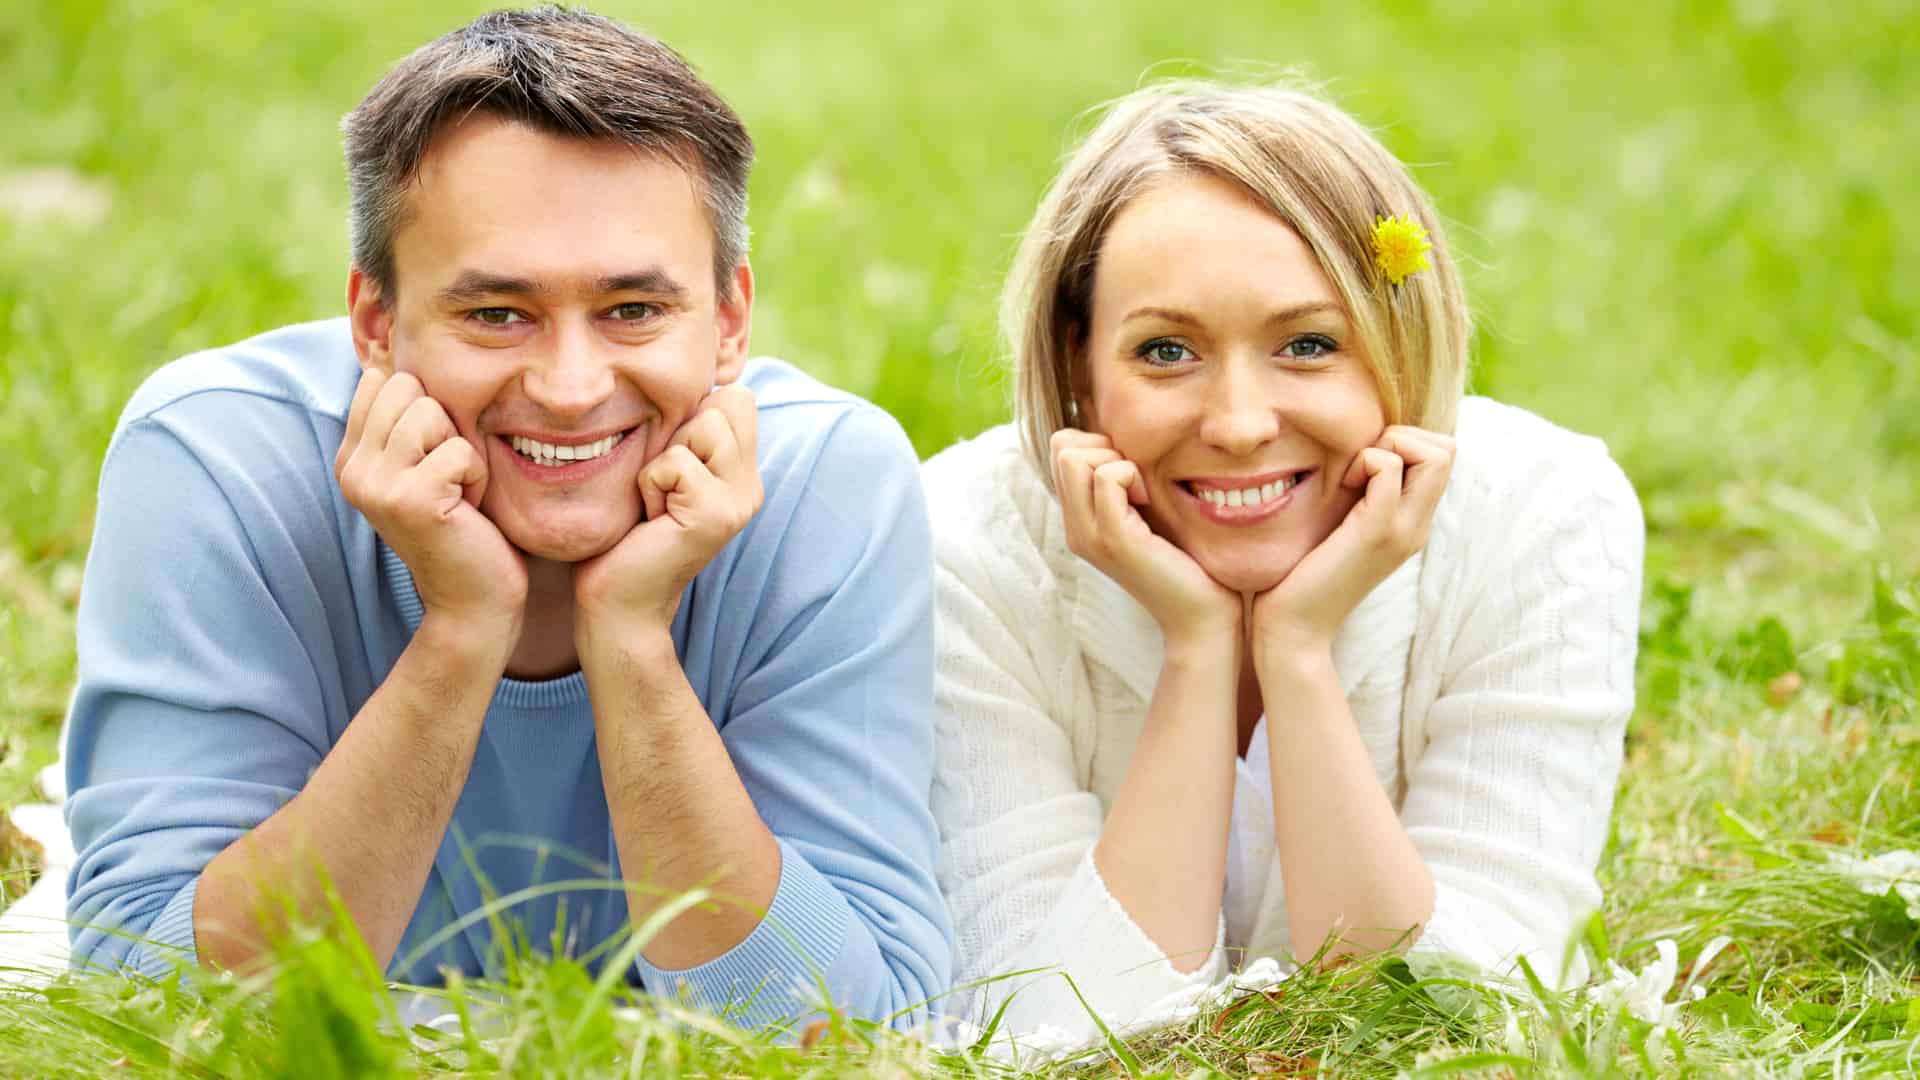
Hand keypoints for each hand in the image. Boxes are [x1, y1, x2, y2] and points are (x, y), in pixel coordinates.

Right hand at [335, 369, 526, 632]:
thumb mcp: (428, 465)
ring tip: (458, 492)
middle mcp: (353, 469)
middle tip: (450, 478)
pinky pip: (459, 450)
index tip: (435, 458)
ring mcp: (376, 485)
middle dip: (446, 426)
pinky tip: (469, 511)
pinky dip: (478, 477)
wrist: (474, 603)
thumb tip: (394, 348)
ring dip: (463, 451)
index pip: (385, 378)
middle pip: (409, 387)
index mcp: (352, 456)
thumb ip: (408, 418)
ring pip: (432, 413)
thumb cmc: (466, 527)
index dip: (428, 407)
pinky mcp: (410, 500)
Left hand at [573, 385, 762, 642]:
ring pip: (705, 425)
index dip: (693, 415)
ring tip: (656, 500)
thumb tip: (702, 379)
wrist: (617, 602)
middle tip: (661, 487)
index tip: (670, 467)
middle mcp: (751, 486)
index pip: (738, 398)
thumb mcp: (662, 469)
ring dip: (663, 458)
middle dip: (678, 434)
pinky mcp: (717, 515)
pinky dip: (649, 483)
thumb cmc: (625, 534)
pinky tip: (650, 519)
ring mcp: (740, 501)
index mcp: (741, 472)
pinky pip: (675, 462)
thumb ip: (686, 431)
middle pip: (725, 402)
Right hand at [1051, 429, 1239, 645]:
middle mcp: (1074, 528)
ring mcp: (1088, 534)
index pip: (1060, 448)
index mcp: (1079, 520)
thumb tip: (1125, 440)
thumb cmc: (1187, 561)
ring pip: (1073, 457)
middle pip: (1061, 446)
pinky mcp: (1112, 539)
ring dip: (1117, 461)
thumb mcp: (1149, 514)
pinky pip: (1106, 478)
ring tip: (1142, 493)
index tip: (1132, 474)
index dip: (1097, 443)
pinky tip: (1148, 501)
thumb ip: (1129, 484)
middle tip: (1137, 480)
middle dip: (1103, 445)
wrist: (1201, 617)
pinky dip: (1131, 475)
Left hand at [1250, 426, 1453, 663]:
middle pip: (1448, 450)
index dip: (1405, 442)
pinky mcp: (1376, 531)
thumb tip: (1361, 450)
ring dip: (1387, 446)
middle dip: (1402, 437)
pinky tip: (1340, 486)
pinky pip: (1388, 467)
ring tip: (1351, 478)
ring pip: (1436, 454)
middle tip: (1359, 467)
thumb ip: (1360, 494)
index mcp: (1412, 521)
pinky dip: (1365, 460)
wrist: (1294, 628)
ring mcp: (1403, 529)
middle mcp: (1417, 525)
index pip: (1444, 455)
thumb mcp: (1342, 524)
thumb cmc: (1304, 574)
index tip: (1362, 467)